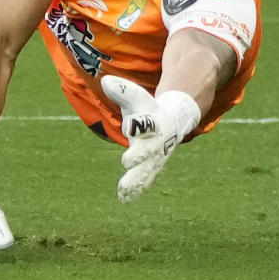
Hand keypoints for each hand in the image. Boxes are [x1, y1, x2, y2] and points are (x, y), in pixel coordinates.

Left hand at [101, 75, 199, 202]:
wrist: (173, 120)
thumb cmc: (148, 108)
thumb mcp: (136, 98)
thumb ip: (122, 92)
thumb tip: (105, 81)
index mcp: (153, 122)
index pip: (146, 123)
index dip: (139, 124)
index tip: (130, 126)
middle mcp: (156, 141)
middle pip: (148, 149)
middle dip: (139, 155)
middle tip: (127, 161)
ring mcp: (156, 156)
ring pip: (147, 168)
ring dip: (136, 178)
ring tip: (124, 188)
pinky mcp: (153, 166)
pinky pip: (145, 179)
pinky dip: (136, 188)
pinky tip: (125, 198)